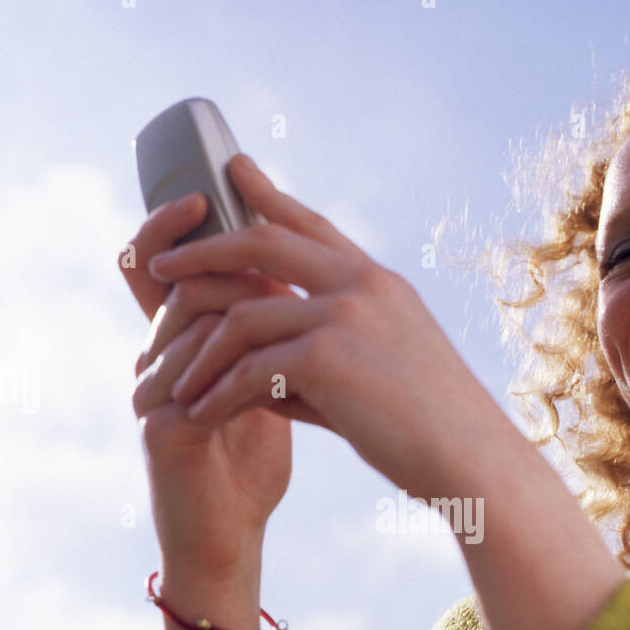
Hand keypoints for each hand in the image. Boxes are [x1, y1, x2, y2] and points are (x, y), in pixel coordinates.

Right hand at [121, 190, 298, 573]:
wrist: (232, 532)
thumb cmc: (251, 459)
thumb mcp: (272, 382)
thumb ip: (277, 330)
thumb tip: (315, 262)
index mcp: (182, 341)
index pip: (172, 262)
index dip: (186, 216)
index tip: (230, 173)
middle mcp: (157, 357)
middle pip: (173, 279)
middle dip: (213, 247)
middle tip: (249, 222)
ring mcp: (153, 392)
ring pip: (182, 324)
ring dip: (233, 304)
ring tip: (277, 288)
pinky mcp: (162, 432)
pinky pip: (188, 382)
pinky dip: (233, 366)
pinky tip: (269, 354)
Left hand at [143, 154, 504, 501]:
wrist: (469, 460)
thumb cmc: (433, 429)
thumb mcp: (385, 373)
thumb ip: (325, 357)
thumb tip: (261, 370)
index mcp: (379, 284)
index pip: (313, 224)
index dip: (269, 195)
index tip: (234, 169)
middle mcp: (362, 286)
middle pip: (263, 243)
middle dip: (204, 252)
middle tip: (160, 266)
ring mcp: (345, 315)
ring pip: (245, 314)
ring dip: (201, 351)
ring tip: (172, 379)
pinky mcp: (327, 357)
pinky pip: (250, 368)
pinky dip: (219, 393)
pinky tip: (198, 414)